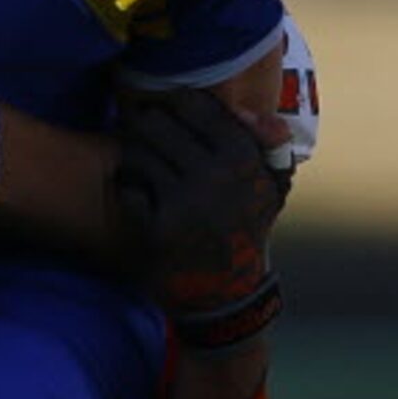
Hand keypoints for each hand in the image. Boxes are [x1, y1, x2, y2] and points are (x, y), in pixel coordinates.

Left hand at [113, 85, 288, 349]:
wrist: (229, 294)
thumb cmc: (247, 228)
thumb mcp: (271, 186)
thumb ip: (267, 141)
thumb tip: (243, 108)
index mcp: (243, 155)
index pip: (191, 104)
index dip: (172, 105)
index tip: (166, 114)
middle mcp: (215, 173)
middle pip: (156, 123)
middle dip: (143, 126)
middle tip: (139, 134)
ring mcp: (185, 201)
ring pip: (137, 152)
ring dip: (131, 155)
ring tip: (134, 162)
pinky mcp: (157, 228)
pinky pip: (127, 188)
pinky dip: (126, 188)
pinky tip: (134, 193)